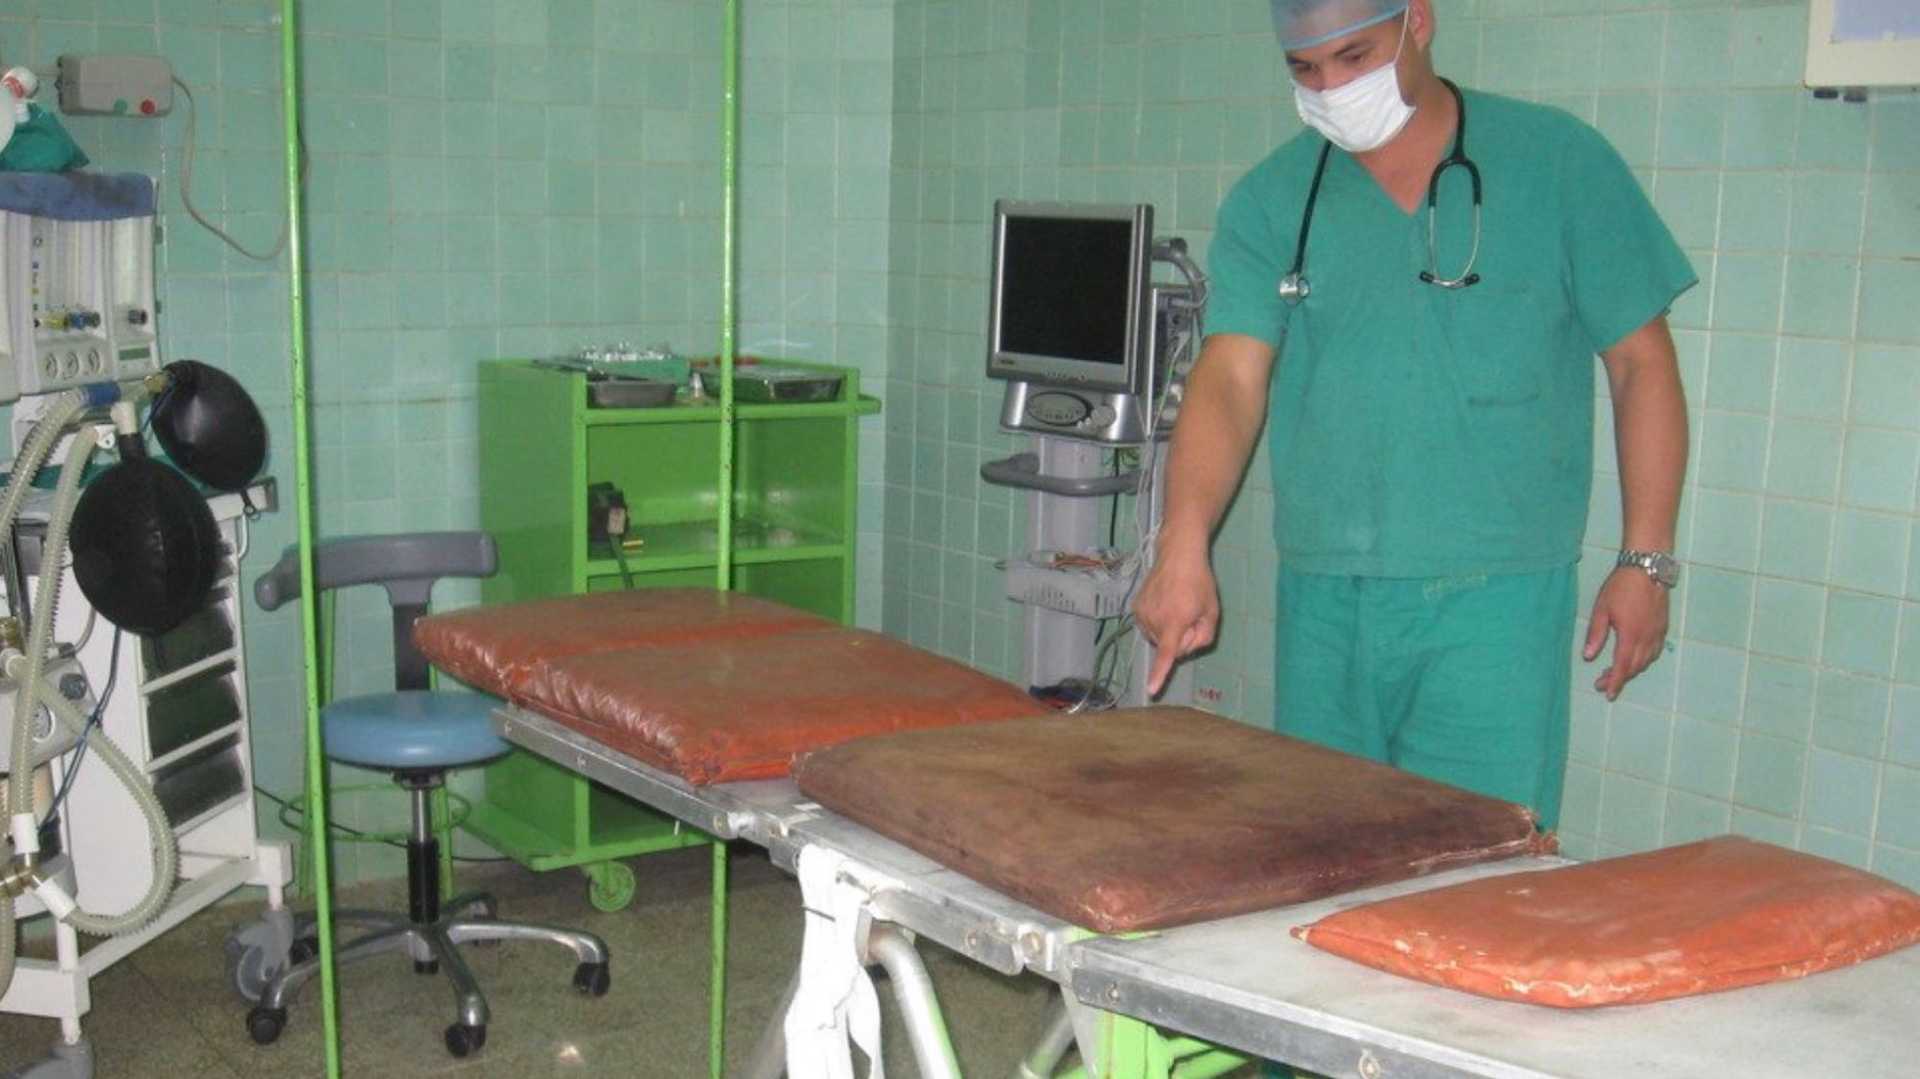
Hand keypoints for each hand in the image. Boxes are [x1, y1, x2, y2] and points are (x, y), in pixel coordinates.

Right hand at [1133, 544, 1219, 697]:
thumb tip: (1186, 648)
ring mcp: (1142, 614)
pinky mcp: (1135, 609)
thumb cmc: (1199, 583)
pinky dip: (1158, 623)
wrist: (1178, 556)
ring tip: (1176, 606)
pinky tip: (1165, 605)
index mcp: (1175, 621)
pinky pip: (1149, 628)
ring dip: (1168, 630)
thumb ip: (1204, 637)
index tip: (1150, 690)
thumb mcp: (1212, 612)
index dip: (1159, 674)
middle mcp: (1154, 619)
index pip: (1167, 653)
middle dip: (1181, 638)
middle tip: (1189, 615)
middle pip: (1169, 647)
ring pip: (1157, 638)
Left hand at [1583, 567, 1670, 700]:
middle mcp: (1647, 638)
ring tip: (1615, 672)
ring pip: (1646, 661)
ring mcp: (1657, 633)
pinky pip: (1655, 651)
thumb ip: (1596, 634)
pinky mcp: (1663, 627)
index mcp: (1630, 636)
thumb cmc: (1621, 586)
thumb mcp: (1602, 609)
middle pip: (1634, 667)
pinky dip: (1643, 660)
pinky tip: (1634, 658)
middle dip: (1619, 678)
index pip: (1622, 667)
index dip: (1614, 682)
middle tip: (1602, 683)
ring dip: (1631, 670)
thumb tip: (1589, 656)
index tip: (1607, 694)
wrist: (1648, 569)